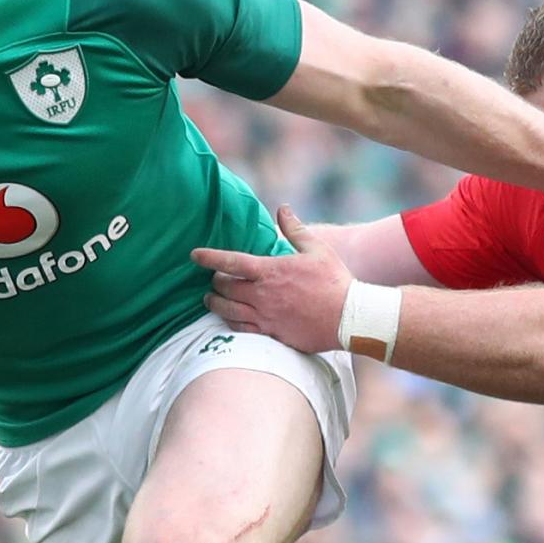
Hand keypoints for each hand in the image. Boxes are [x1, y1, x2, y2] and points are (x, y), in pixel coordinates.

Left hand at [194, 206, 354, 354]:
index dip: (209, 257)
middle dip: (216, 281)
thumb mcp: (317, 249)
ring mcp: (265, 316)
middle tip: (216, 279)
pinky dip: (230, 321)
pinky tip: (230, 318)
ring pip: (227, 311)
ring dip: (215, 303)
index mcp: (271, 270)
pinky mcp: (272, 334)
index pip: (230, 262)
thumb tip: (282, 208)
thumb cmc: (334, 281)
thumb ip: (295, 229)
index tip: (195, 255)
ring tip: (211, 300)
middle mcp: (263, 294)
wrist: (349, 318)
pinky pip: (241, 329)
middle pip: (224, 288)